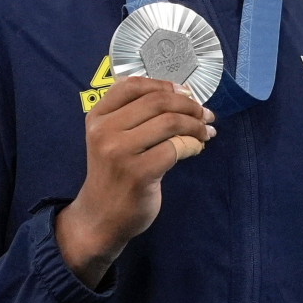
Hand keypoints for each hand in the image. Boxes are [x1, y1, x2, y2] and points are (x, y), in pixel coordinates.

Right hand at [56, 78, 215, 287]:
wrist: (101, 217)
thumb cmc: (115, 172)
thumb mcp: (112, 137)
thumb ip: (136, 114)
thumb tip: (183, 94)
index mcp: (98, 116)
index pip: (132, 85)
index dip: (165, 84)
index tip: (186, 93)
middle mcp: (104, 131)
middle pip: (157, 101)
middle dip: (188, 105)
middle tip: (205, 115)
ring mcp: (119, 152)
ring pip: (170, 122)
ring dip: (195, 125)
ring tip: (205, 132)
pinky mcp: (138, 173)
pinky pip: (175, 148)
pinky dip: (193, 144)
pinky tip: (197, 148)